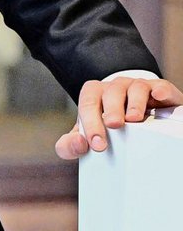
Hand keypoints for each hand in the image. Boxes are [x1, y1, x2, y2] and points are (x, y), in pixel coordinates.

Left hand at [55, 76, 180, 159]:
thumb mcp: (87, 136)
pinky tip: (158, 96)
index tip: (98, 144)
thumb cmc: (107, 128)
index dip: (90, 121)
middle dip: (111, 109)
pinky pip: (160, 86)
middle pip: (111, 92)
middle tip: (114, 125)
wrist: (137, 119)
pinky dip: (160, 90)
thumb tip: (78, 144)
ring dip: (134, 102)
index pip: (88, 102)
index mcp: (95, 96)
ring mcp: (138, 88)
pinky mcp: (159, 92)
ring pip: (135, 87)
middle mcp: (116, 88)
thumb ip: (70, 144)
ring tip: (134, 119)